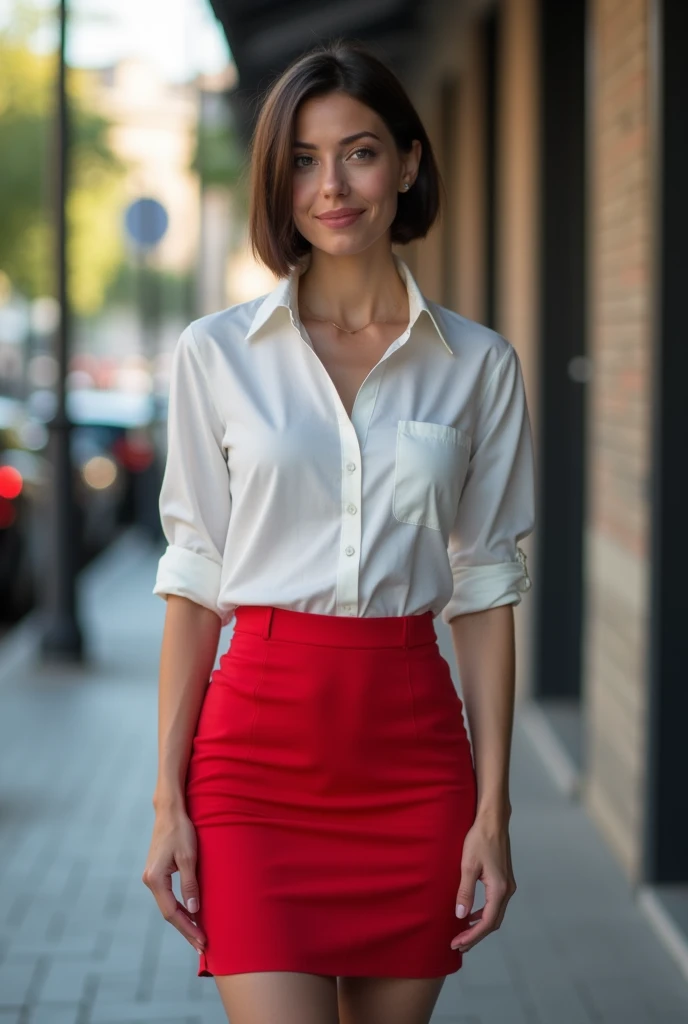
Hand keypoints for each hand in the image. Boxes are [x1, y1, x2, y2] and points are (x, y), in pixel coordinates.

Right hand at [142, 807, 205, 953]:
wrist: (169, 811)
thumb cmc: (180, 830)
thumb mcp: (188, 857)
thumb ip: (190, 884)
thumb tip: (194, 910)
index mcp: (155, 879)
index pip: (172, 912)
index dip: (188, 928)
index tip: (202, 941)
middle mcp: (149, 881)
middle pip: (169, 913)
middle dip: (186, 929)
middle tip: (203, 945)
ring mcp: (152, 877)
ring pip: (168, 906)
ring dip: (184, 920)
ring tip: (199, 935)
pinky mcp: (157, 873)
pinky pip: (168, 897)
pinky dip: (180, 908)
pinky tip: (192, 914)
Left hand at [450, 814, 515, 951]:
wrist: (493, 821)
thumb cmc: (479, 839)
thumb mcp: (468, 865)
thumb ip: (465, 892)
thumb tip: (460, 916)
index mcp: (499, 889)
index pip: (487, 922)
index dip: (472, 936)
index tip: (457, 943)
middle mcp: (507, 890)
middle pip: (493, 922)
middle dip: (476, 935)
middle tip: (458, 944)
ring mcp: (507, 885)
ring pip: (495, 914)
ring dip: (480, 925)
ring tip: (463, 933)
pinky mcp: (504, 879)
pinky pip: (495, 904)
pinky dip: (484, 913)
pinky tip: (472, 913)